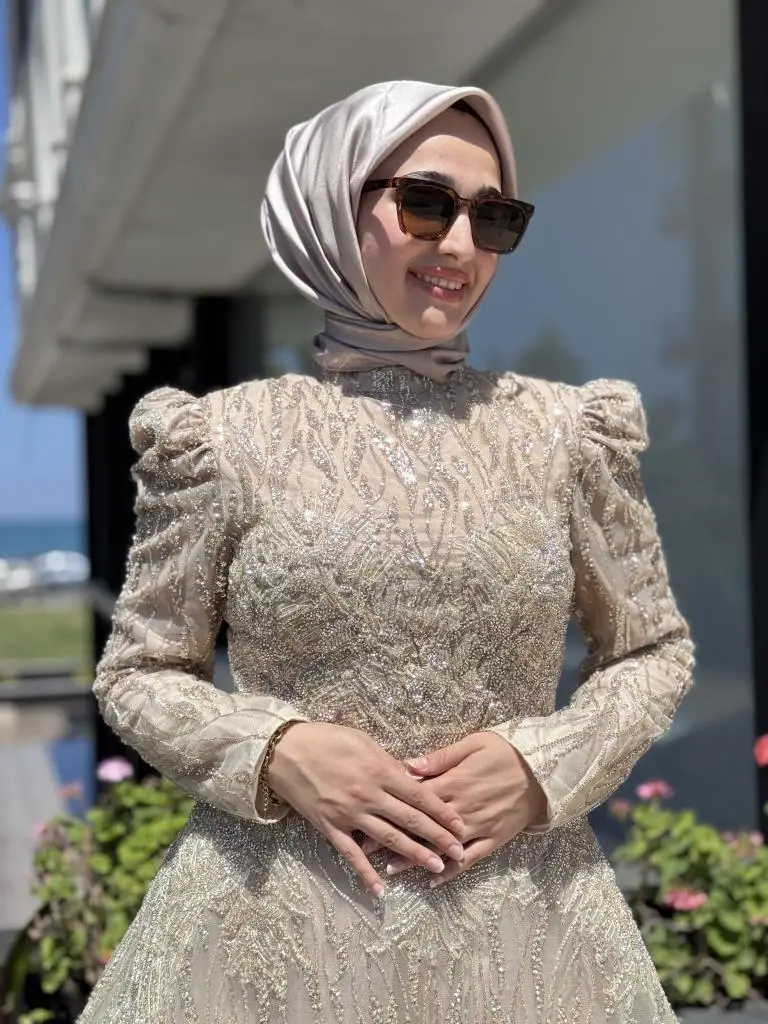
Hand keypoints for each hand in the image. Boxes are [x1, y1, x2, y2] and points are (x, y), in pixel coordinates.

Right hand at [267, 722, 465, 896]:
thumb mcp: (363, 741)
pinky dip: (366, 873)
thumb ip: (389, 762)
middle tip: (460, 852)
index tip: (461, 824)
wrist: (286, 751)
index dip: (442, 811)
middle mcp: (368, 795)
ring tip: (437, 868)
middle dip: (438, 838)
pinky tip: (381, 890)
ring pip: (388, 839)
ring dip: (414, 855)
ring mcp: (349, 814)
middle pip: (410, 821)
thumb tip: (413, 777)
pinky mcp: (330, 827)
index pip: (419, 795)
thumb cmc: (327, 739)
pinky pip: (352, 855)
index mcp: (379, 771)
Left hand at [363, 732, 546, 886]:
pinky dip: (451, 872)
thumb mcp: (472, 744)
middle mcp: (462, 810)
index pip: (414, 800)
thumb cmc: (505, 752)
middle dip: (394, 838)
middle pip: (422, 827)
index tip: (366, 817)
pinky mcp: (493, 840)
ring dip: (415, 859)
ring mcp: (477, 828)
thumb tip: (408, 766)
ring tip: (390, 870)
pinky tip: (432, 882)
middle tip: (366, 851)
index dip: (389, 810)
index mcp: (454, 783)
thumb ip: (440, 758)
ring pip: (441, 848)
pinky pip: (469, 860)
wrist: (544, 771)